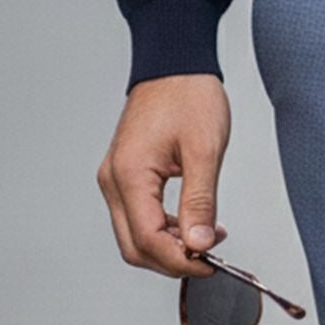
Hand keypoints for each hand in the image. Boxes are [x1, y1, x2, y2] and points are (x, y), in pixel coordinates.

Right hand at [97, 74, 231, 278]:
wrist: (175, 60)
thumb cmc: (188, 93)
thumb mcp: (204, 149)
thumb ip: (200, 201)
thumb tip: (199, 245)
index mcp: (129, 175)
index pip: (147, 240)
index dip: (180, 261)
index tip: (211, 264)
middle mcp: (114, 179)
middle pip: (135, 246)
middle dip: (172, 259)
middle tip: (210, 257)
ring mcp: (116, 176)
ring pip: (134, 234)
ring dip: (168, 245)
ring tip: (206, 237)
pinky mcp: (125, 172)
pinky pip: (137, 214)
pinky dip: (163, 227)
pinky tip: (192, 222)